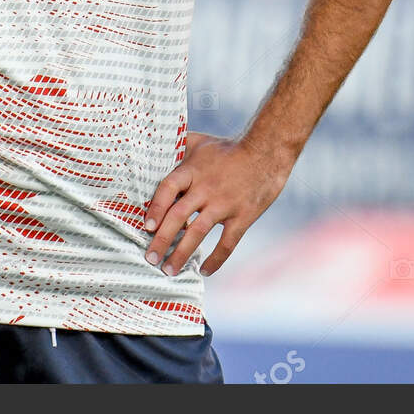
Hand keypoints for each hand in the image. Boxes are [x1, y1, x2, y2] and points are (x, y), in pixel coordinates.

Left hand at [143, 132, 291, 275]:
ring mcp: (224, 204)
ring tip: (169, 270)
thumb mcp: (200, 142)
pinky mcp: (243, 216)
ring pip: (198, 233)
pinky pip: (227, 243)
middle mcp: (206, 188)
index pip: (168, 189)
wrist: (267, 152)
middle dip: (161, 240)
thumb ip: (177, 147)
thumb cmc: (228, 149)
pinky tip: (204, 271)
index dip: (155, 208)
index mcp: (193, 170)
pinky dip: (215, 260)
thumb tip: (154, 149)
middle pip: (178, 216)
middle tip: (150, 258)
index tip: (146, 227)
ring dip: (181, 254)